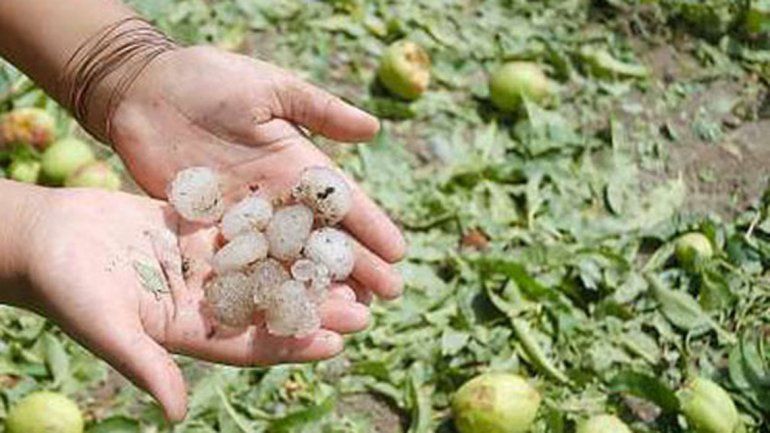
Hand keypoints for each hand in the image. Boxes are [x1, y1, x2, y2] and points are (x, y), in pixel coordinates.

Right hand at [19, 187, 370, 420]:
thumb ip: (145, 364)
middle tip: (363, 305)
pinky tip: (309, 217)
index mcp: (185, 330)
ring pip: (262, 264)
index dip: (292, 344)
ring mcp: (198, 264)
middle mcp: (200, 300)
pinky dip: (273, 224)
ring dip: (302, 264)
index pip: (249, 344)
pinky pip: (241, 227)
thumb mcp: (106, 327)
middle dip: (313, 306)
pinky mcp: (192, 230)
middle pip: (267, 305)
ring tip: (348, 262)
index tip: (337, 343)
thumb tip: (177, 414)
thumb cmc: (64, 286)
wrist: (43, 237)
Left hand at [109, 46, 404, 301]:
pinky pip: (240, 263)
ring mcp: (243, 217)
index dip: (370, 226)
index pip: (342, 200)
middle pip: (321, 236)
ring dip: (316, 284)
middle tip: (386, 296)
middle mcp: (277, 197)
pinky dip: (263, 285)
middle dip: (355, 265)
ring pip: (287, 258)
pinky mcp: (206, 229)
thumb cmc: (208, 78)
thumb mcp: (270, 87)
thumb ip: (319, 109)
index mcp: (297, 163)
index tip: (398, 253)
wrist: (142, 89)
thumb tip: (374, 127)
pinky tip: (285, 309)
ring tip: (346, 313)